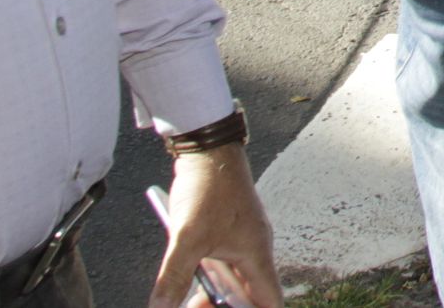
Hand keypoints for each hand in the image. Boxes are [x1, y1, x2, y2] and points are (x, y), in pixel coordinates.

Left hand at [149, 145, 279, 307]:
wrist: (207, 150)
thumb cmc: (209, 186)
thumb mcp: (186, 237)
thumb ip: (174, 277)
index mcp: (256, 254)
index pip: (270, 301)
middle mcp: (255, 250)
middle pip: (251, 295)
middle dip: (228, 306)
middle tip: (198, 305)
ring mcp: (242, 242)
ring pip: (236, 282)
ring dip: (216, 295)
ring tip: (191, 299)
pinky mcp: (228, 234)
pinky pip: (225, 267)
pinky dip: (210, 279)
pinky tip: (189, 277)